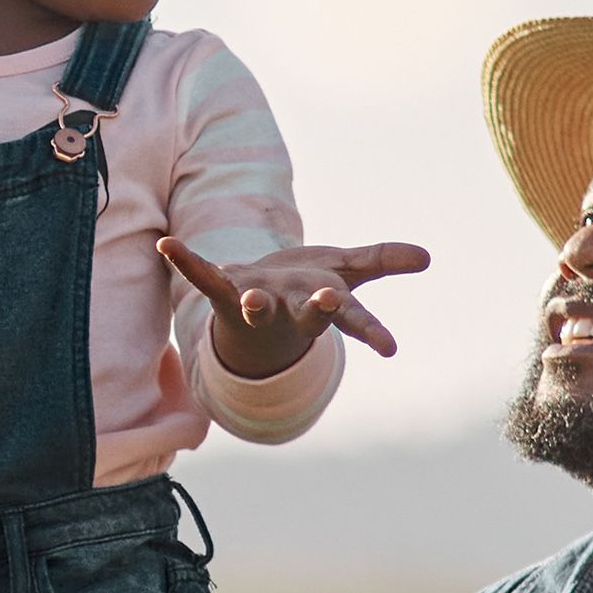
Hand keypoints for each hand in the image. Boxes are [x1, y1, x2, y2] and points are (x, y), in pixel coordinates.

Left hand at [163, 235, 423, 378]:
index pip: (353, 319)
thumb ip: (380, 261)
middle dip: (317, 311)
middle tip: (328, 305)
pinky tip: (165, 243)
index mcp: (323, 305)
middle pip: (306, 315)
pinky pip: (202, 276)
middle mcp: (290, 310)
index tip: (389, 348)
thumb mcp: (345, 271)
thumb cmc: (306, 289)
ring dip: (255, 303)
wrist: (254, 311)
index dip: (370, 332)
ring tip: (253, 297)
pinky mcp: (223, 292)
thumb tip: (427, 256)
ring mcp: (255, 304)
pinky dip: (184, 261)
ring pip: (256, 307)